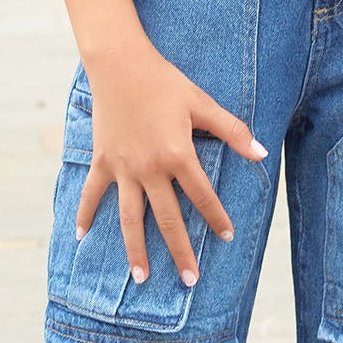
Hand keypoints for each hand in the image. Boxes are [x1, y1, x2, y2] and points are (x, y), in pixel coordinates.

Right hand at [78, 38, 267, 286]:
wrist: (120, 62)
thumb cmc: (164, 81)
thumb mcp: (201, 102)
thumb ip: (232, 130)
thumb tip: (261, 153)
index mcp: (178, 154)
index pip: (202, 195)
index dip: (217, 217)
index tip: (228, 237)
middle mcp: (150, 168)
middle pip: (168, 219)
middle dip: (180, 251)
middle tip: (190, 280)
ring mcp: (123, 168)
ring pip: (130, 217)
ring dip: (135, 249)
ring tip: (141, 278)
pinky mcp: (102, 160)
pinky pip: (92, 193)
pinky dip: (85, 213)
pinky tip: (81, 236)